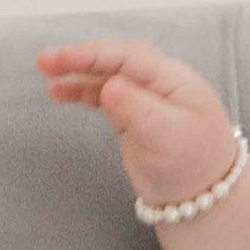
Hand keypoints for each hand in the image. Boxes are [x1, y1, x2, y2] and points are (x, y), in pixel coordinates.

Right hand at [35, 38, 239, 208]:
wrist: (203, 195)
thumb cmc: (194, 164)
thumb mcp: (167, 136)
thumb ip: (138, 109)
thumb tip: (110, 85)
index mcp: (176, 81)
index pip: (132, 57)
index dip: (96, 54)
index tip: (63, 59)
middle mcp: (162, 83)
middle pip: (118, 60)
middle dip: (82, 58)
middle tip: (45, 61)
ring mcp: (147, 98)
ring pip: (109, 76)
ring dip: (78, 74)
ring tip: (46, 75)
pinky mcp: (135, 116)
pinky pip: (105, 95)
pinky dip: (83, 92)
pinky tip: (60, 92)